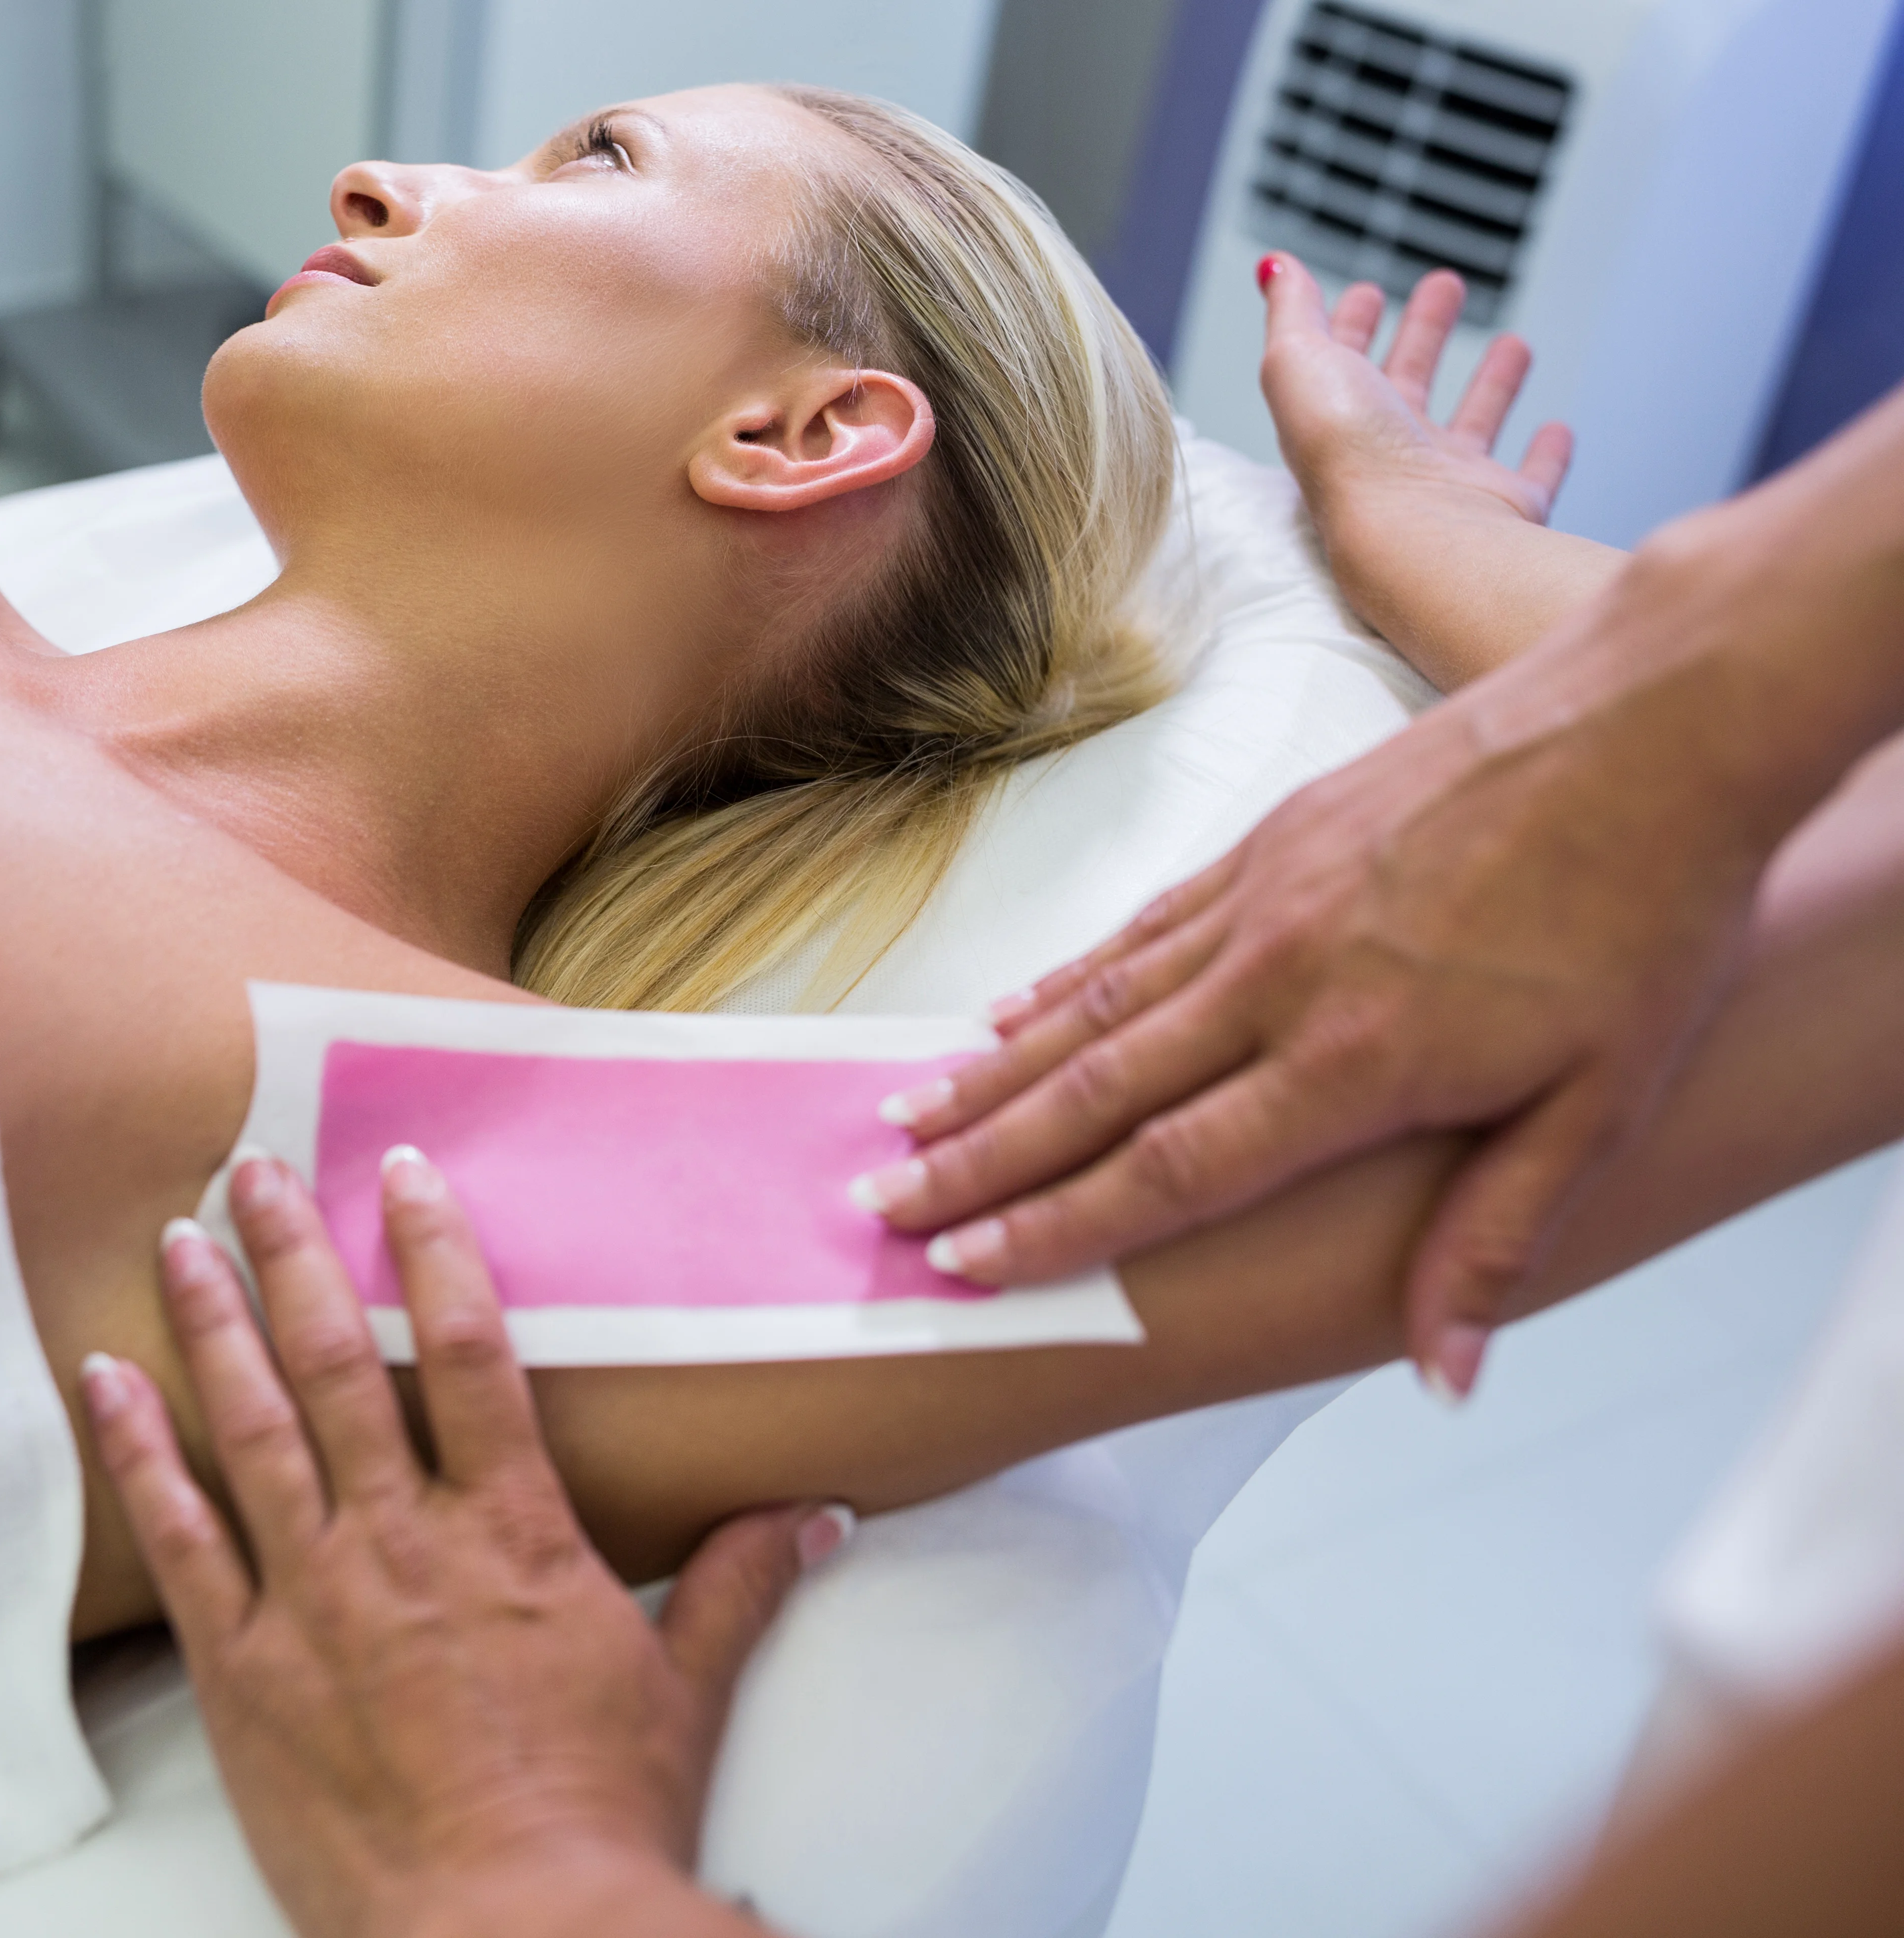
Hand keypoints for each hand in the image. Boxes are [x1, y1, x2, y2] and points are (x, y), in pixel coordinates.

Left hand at [83, 1148, 842, 1937]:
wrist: (510, 1930)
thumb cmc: (599, 1820)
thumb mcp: (685, 1693)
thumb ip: (736, 1586)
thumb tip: (814, 1516)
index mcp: (512, 1534)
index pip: (472, 1352)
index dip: (433, 1250)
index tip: (400, 1173)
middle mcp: (404, 1542)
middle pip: (339, 1362)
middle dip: (293, 1254)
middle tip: (254, 1168)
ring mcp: (315, 1598)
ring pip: (250, 1425)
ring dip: (210, 1321)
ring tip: (177, 1236)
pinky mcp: (243, 1668)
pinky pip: (179, 1538)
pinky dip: (138, 1451)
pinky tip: (106, 1377)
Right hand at [854, 544, 1789, 1397]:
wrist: (1657, 720)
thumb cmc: (1650, 912)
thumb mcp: (1607, 1099)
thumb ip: (1499, 1237)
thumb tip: (1442, 1379)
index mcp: (1355, 1062)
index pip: (1170, 1169)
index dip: (1057, 1226)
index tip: (964, 1264)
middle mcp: (1280, 982)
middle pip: (1094, 1090)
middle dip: (977, 1161)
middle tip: (878, 1208)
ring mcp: (1263, 901)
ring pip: (1093, 1006)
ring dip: (991, 1074)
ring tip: (904, 1123)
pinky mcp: (1269, 840)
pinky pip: (1139, 931)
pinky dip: (1062, 983)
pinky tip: (1006, 1016)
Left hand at [1258, 254, 1570, 541]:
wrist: (1414, 533)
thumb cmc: (1350, 454)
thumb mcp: (1299, 361)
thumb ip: (1291, 311)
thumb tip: (1275, 268)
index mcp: (1336, 420)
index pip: (1340, 363)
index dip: (1349, 324)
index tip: (1367, 293)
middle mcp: (1387, 454)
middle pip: (1406, 382)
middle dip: (1422, 333)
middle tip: (1444, 287)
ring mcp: (1446, 483)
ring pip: (1471, 423)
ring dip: (1490, 383)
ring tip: (1512, 342)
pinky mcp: (1503, 507)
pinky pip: (1529, 477)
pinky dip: (1547, 454)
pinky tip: (1557, 429)